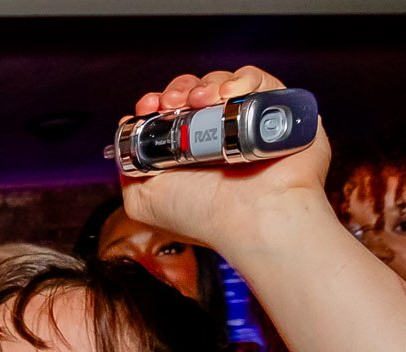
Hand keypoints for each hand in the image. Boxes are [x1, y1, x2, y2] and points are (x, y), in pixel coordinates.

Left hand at [118, 66, 330, 254]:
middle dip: (177, 90)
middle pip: (195, 92)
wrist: (253, 218)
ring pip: (222, 82)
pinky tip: (227, 95)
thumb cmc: (203, 216)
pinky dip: (240, 79)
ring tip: (200, 102)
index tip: (148, 106)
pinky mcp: (279, 110)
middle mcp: (222, 136)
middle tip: (171, 103)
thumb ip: (128, 169)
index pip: (172, 113)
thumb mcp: (144, 201)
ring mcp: (251, 121)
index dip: (157, 103)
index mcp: (192, 153)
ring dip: (203, 85)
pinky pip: (258, 79)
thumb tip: (125, 137)